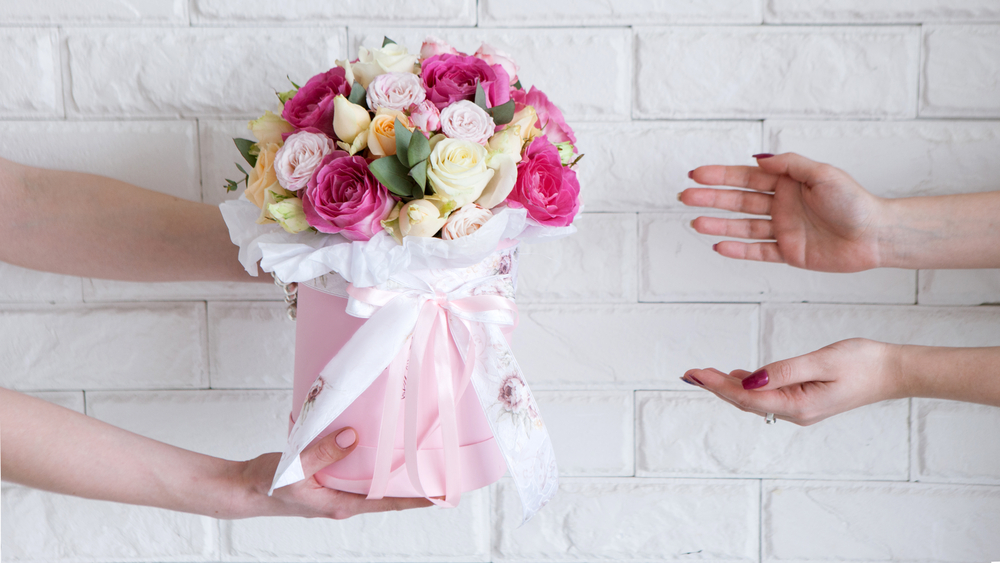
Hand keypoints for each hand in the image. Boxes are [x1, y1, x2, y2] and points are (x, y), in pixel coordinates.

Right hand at [232, 427, 431, 518]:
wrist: (245, 487)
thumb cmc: (267, 485)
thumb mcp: (294, 469)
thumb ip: (322, 453)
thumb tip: (353, 437)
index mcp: (339, 505)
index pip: (387, 503)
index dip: (414, 499)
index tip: (440, 493)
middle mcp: (342, 500)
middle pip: (385, 492)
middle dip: (410, 482)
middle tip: (437, 466)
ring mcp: (336, 490)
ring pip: (371, 480)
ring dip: (390, 468)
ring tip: (415, 451)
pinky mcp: (328, 478)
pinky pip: (355, 469)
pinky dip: (368, 457)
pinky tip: (376, 440)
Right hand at [679, 153, 886, 272]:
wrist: (876, 235)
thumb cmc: (855, 202)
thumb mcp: (822, 174)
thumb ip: (790, 165)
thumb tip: (757, 158)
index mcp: (788, 184)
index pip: (746, 178)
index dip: (720, 176)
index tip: (696, 174)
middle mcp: (782, 206)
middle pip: (739, 201)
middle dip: (711, 199)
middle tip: (685, 197)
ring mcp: (783, 230)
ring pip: (743, 227)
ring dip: (719, 225)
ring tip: (696, 223)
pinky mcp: (789, 253)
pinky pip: (758, 252)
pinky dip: (739, 250)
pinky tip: (719, 247)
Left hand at [682, 339, 900, 425]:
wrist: (895, 371)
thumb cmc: (864, 363)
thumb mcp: (822, 361)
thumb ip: (784, 371)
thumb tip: (750, 379)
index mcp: (798, 405)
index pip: (746, 397)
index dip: (716, 385)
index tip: (694, 373)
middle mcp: (796, 411)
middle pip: (745, 401)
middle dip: (715, 387)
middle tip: (688, 374)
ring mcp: (801, 407)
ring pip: (756, 399)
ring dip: (729, 387)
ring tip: (703, 376)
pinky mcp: (806, 399)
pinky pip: (769, 395)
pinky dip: (749, 385)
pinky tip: (737, 375)